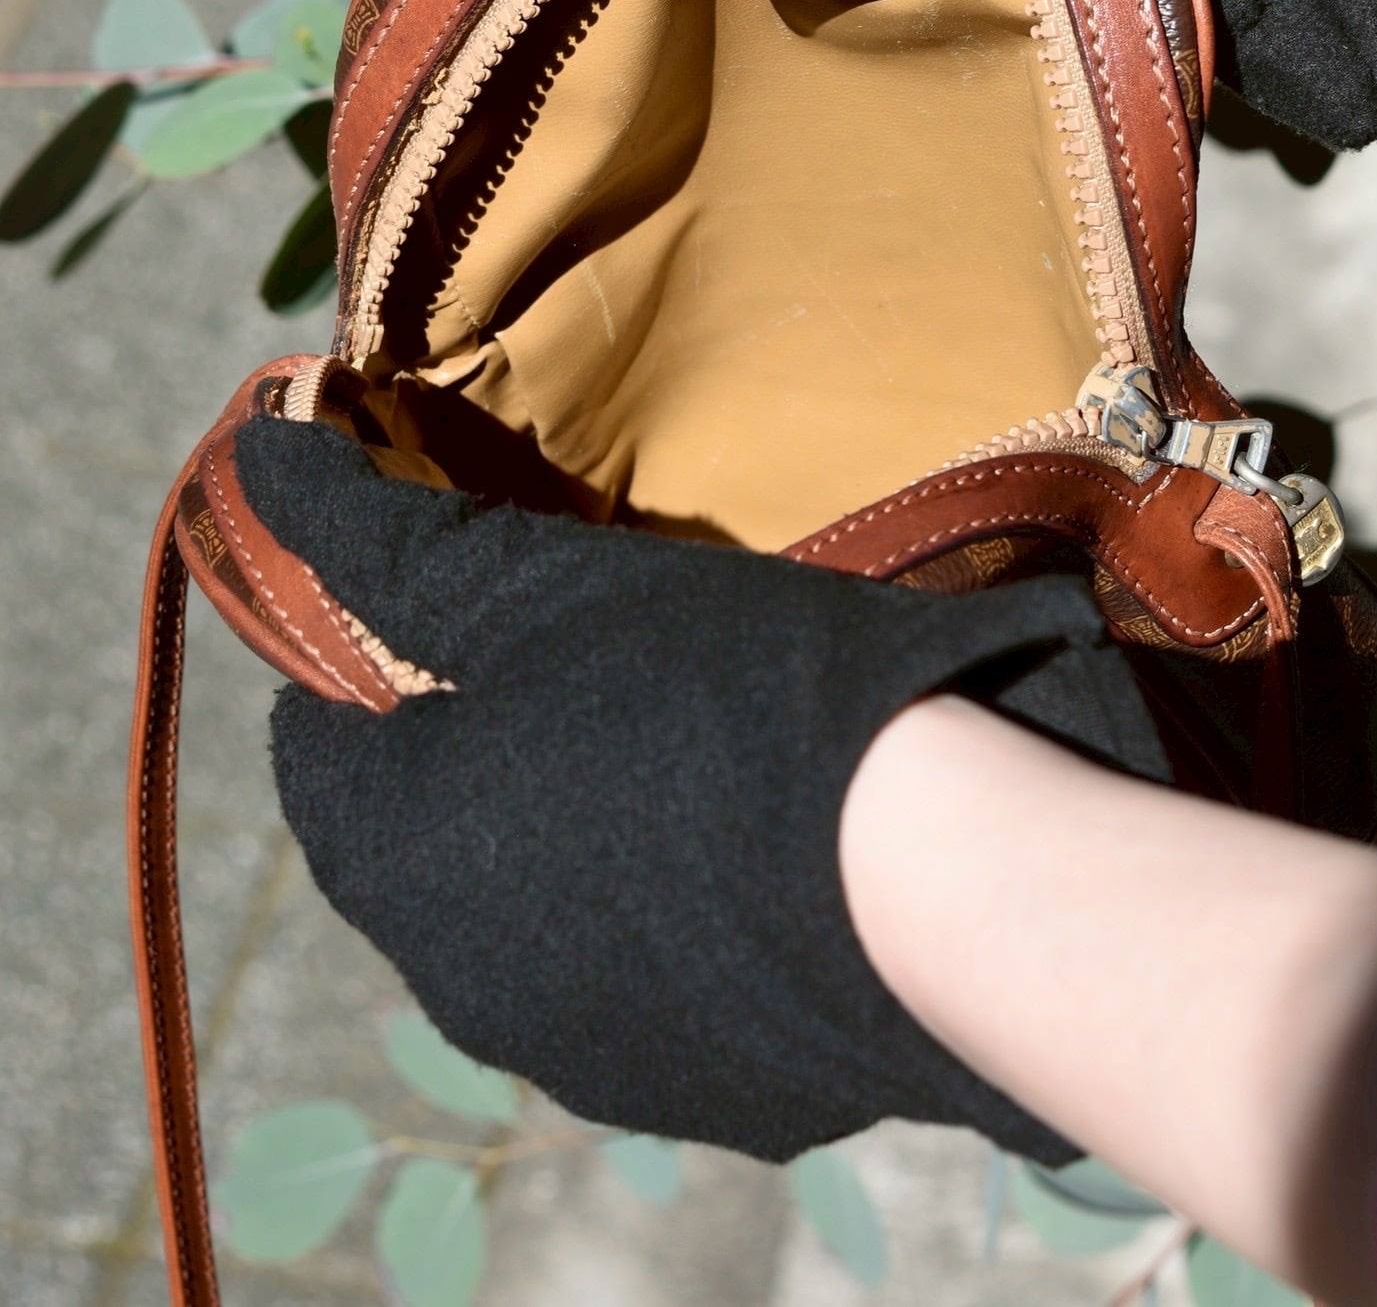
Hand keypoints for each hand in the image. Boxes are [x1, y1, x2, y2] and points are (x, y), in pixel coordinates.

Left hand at [236, 414, 1146, 1163]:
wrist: (939, 878)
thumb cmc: (720, 693)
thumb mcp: (544, 583)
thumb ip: (387, 536)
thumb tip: (258, 464)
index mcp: (397, 854)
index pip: (315, 747)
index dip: (376, 652)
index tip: (471, 590)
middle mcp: (460, 982)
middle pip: (430, 834)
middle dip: (484, 744)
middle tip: (597, 649)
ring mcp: (587, 1054)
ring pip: (542, 914)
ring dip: (580, 833)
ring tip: (695, 739)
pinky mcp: (710, 1093)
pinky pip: (654, 981)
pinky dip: (675, 914)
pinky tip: (765, 844)